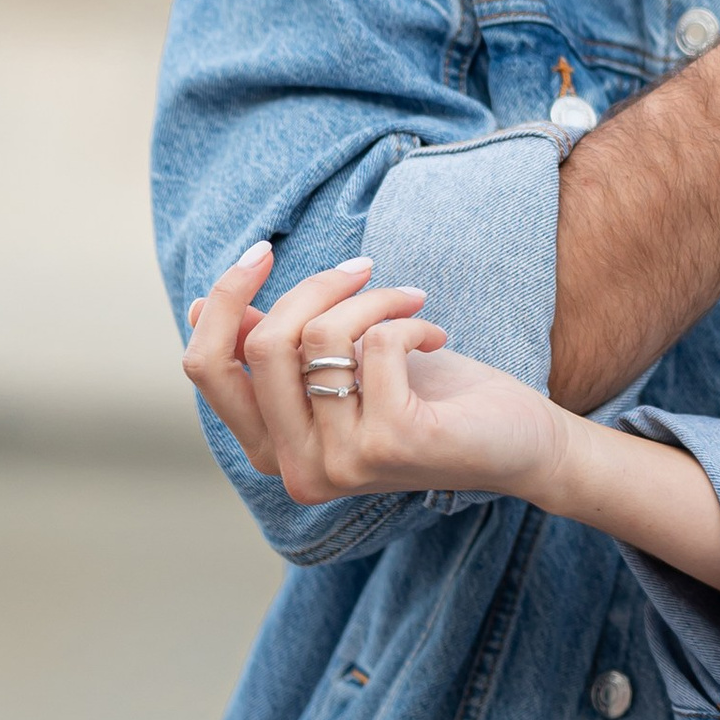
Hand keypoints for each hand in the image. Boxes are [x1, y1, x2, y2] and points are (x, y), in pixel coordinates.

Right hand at [184, 242, 562, 506]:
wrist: (517, 440)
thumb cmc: (429, 396)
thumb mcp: (342, 364)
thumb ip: (279, 348)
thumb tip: (202, 308)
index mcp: (271, 449)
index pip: (206, 368)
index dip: (225, 300)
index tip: (264, 251)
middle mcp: (295, 468)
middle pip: (259, 344)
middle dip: (314, 285)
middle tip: (364, 268)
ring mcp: (340, 462)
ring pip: (320, 337)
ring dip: (372, 298)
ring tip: (409, 302)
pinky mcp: (390, 444)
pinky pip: (376, 345)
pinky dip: (408, 320)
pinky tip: (435, 334)